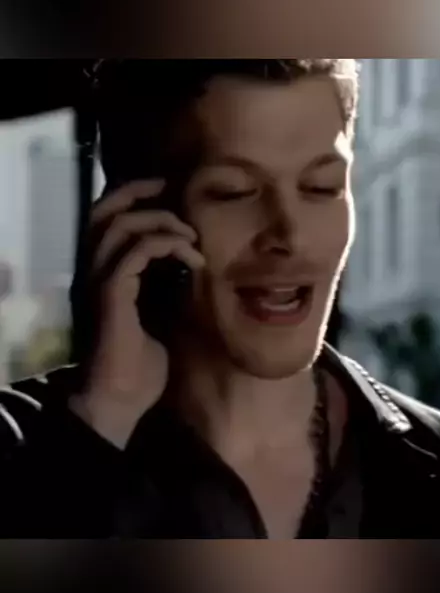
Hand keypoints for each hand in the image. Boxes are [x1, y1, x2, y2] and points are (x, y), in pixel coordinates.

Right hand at [68, 178, 204, 447]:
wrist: (119, 402)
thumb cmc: (141, 369)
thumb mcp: (161, 318)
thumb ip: (167, 289)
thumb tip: (194, 266)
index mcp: (103, 274)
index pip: (108, 219)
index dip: (137, 199)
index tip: (173, 196)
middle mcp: (93, 271)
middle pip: (104, 210)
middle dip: (140, 192)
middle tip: (175, 191)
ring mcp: (98, 281)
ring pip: (120, 225)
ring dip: (161, 221)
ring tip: (191, 236)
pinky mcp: (110, 294)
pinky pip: (135, 251)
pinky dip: (166, 245)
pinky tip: (193, 259)